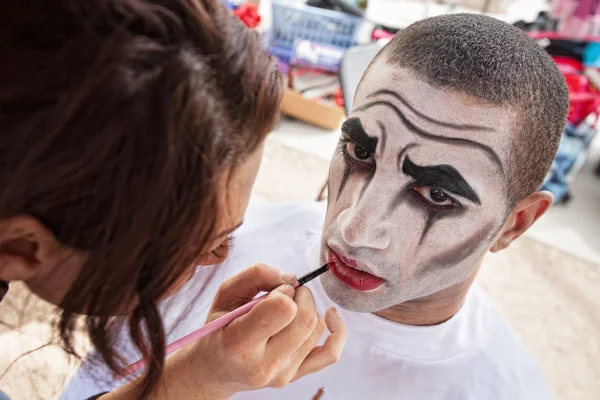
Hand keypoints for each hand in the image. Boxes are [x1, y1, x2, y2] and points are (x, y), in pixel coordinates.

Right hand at [106, 263, 346, 399]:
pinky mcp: (296, 377)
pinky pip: (331, 354)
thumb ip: (255, 275)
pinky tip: (329, 315)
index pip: (283, 309)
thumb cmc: (219, 329)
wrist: (215, 369)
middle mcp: (263, 365)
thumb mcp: (225, 295)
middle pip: (305, 319)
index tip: (273, 291)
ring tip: (287, 310)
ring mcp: (282, 375)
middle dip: (301, 296)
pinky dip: (336, 331)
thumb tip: (292, 278)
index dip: (283, 292)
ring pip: (316, 329)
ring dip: (308, 310)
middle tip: (286, 293)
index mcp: (239, 343)